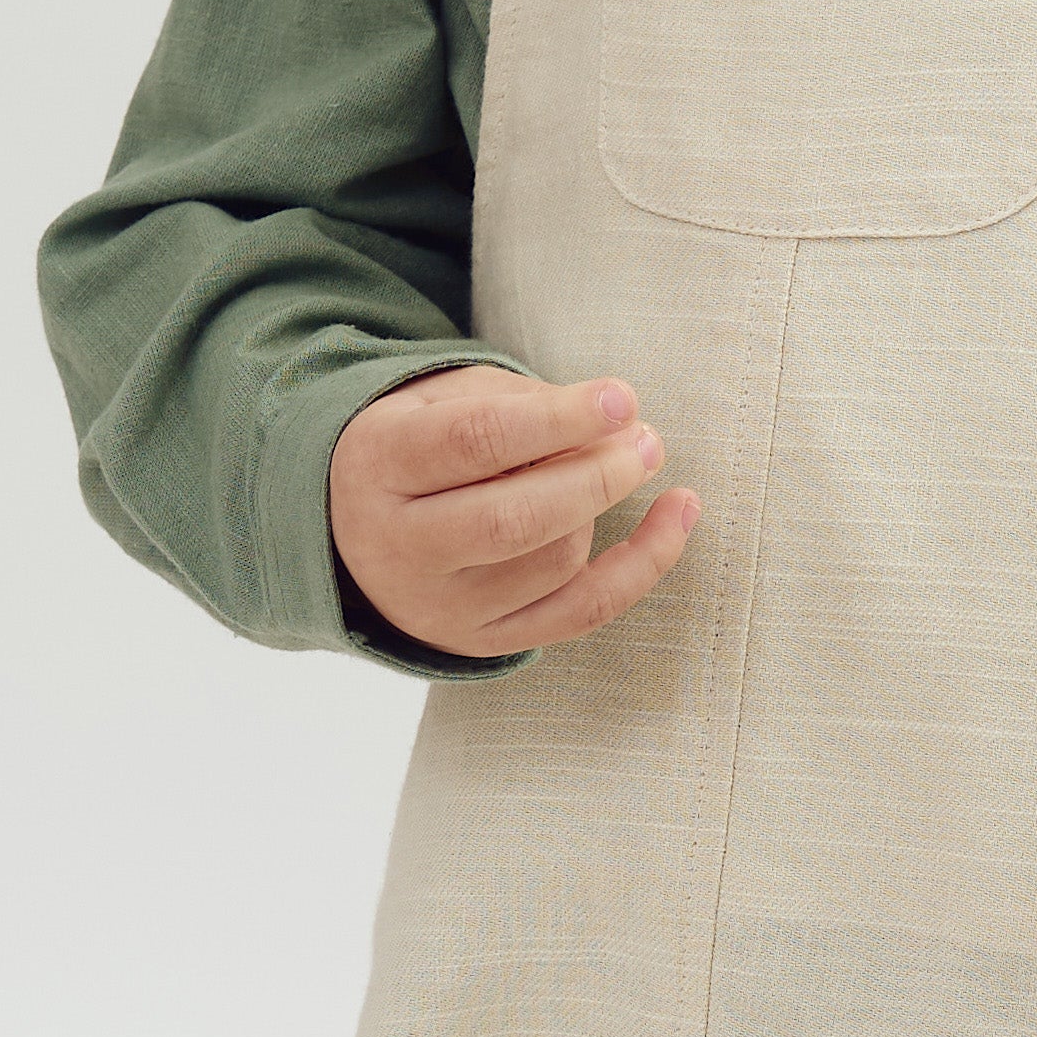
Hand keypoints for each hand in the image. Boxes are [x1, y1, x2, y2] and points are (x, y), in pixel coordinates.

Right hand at [330, 369, 698, 659]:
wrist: (359, 526)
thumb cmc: (424, 441)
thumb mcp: (448, 396)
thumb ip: (522, 402)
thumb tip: (617, 424)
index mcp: (379, 463)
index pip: (475, 442)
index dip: (557, 419)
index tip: (621, 398)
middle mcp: (399, 546)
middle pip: (513, 519)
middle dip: (596, 477)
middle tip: (646, 441)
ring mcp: (439, 606)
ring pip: (553, 562)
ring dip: (606, 508)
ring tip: (626, 459)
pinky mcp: (482, 641)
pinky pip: (581, 613)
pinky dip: (642, 566)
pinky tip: (678, 514)